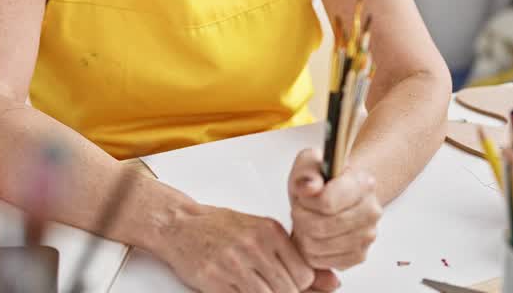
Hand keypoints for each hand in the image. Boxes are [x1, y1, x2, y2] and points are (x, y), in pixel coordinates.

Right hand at [156, 204, 326, 291]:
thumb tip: (332, 283)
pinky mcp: (216, 280)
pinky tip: (239, 286)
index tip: (286, 281)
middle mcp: (254, 245)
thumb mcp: (262, 233)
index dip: (299, 285)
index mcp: (269, 231)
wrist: (180, 225)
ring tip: (252, 283)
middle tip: (266, 282)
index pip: (304, 274)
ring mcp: (234, 263)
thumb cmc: (220, 228)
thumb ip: (296, 259)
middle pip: (289, 290)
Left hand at [288, 148, 382, 271]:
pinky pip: (324, 262)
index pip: (327, 203)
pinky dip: (311, 252)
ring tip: (305, 222)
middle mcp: (371, 210)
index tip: (303, 196)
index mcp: (363, 183)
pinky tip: (313, 237)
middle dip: (301, 219)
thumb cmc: (321, 181)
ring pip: (320, 246)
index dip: (305, 202)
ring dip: (303, 236)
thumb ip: (307, 171)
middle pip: (322, 227)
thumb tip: (310, 187)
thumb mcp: (309, 164)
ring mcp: (368, 235)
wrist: (334, 197)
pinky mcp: (359, 255)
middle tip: (299, 211)